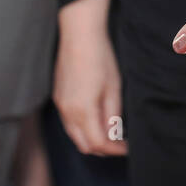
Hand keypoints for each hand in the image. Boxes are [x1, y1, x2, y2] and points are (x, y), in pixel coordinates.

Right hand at [54, 0, 127, 156]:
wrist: (80, 35)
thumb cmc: (100, 58)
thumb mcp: (114, 87)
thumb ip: (112, 114)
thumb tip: (114, 134)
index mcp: (83, 111)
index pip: (98, 143)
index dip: (114, 149)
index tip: (127, 148)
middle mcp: (67, 112)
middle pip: (84, 145)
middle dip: (103, 149)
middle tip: (120, 143)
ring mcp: (60, 105)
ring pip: (74, 135)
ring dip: (91, 139)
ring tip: (110, 132)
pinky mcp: (58, 98)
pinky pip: (69, 123)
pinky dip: (82, 128)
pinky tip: (96, 119)